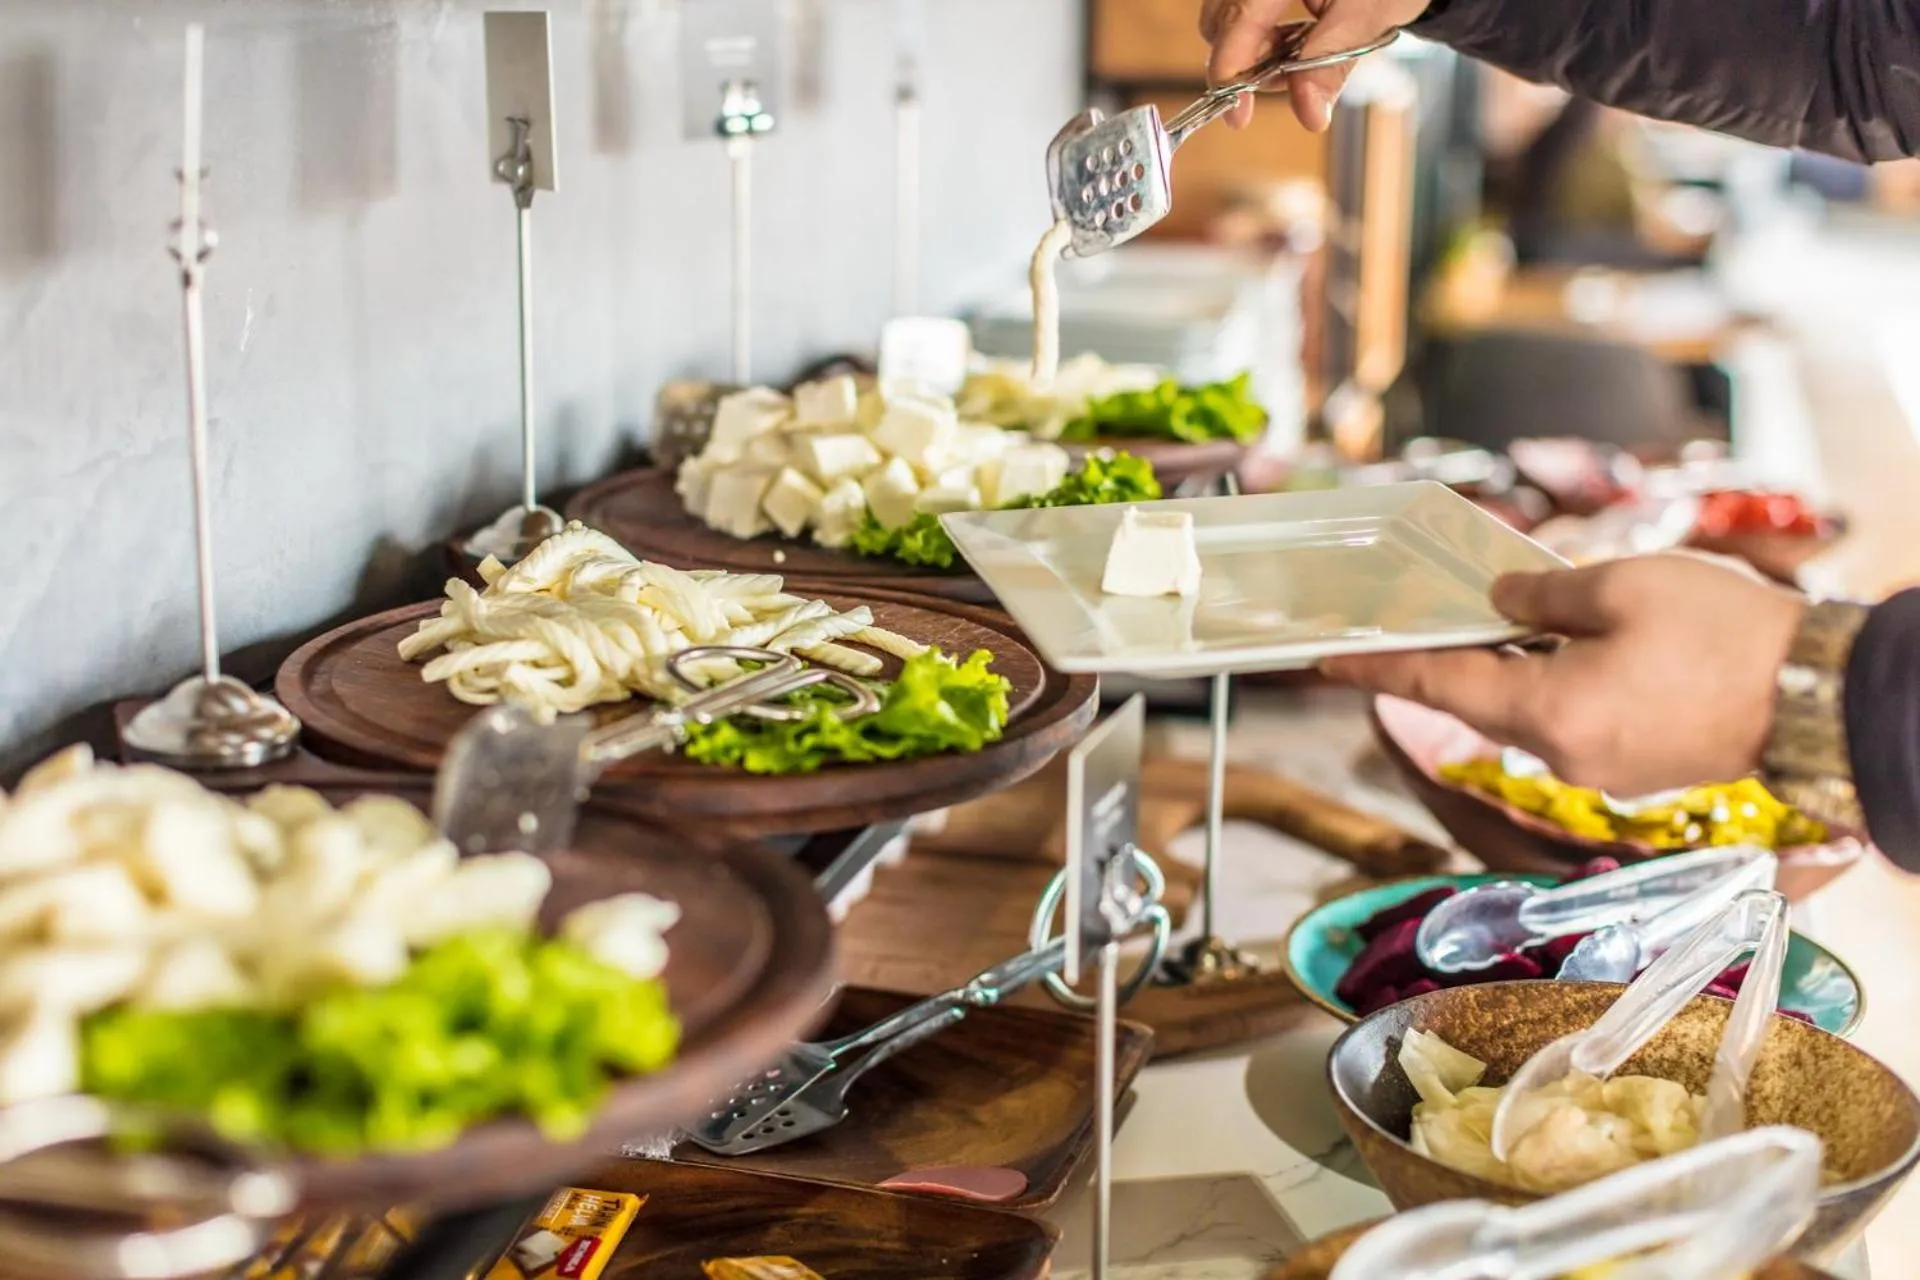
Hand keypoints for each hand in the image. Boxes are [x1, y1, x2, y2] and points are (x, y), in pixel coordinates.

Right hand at [1199, 0, 1428, 130]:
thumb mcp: (1370, 14)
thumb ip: (1331, 62)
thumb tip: (1308, 114)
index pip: (1241, 15)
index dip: (1231, 68)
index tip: (1238, 113)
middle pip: (1220, 20)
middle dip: (1246, 61)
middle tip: (1290, 77)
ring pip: (1226, 23)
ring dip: (1257, 53)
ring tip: (1301, 55)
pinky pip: (1243, 17)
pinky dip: (1265, 39)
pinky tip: (1297, 40)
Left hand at [1319, 555, 1806, 796]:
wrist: (1820, 697)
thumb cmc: (1726, 636)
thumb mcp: (1622, 587)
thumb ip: (1542, 599)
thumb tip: (1497, 604)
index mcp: (1547, 714)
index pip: (1436, 688)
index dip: (1375, 671)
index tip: (1325, 661)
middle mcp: (1563, 754)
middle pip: (1478, 702)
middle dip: (1439, 661)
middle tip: (1399, 623)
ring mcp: (1600, 768)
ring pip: (1526, 712)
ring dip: (1499, 671)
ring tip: (1479, 622)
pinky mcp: (1635, 766)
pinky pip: (1569, 721)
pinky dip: (1547, 686)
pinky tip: (1552, 650)